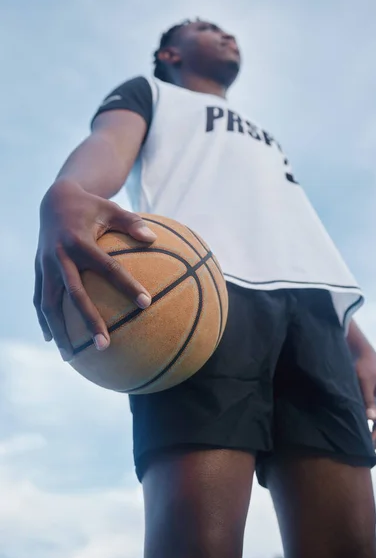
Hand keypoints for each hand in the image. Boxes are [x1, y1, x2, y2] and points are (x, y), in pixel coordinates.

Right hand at [34, 179, 156, 360]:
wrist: (54, 199)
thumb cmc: (91, 206)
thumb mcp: (112, 208)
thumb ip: (132, 223)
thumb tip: (155, 238)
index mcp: (80, 242)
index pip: (108, 268)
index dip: (127, 286)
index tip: (147, 304)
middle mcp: (60, 257)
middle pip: (74, 295)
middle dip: (89, 322)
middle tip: (105, 345)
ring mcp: (45, 266)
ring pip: (48, 304)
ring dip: (59, 331)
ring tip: (71, 357)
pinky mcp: (38, 271)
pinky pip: (39, 299)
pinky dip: (44, 320)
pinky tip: (52, 340)